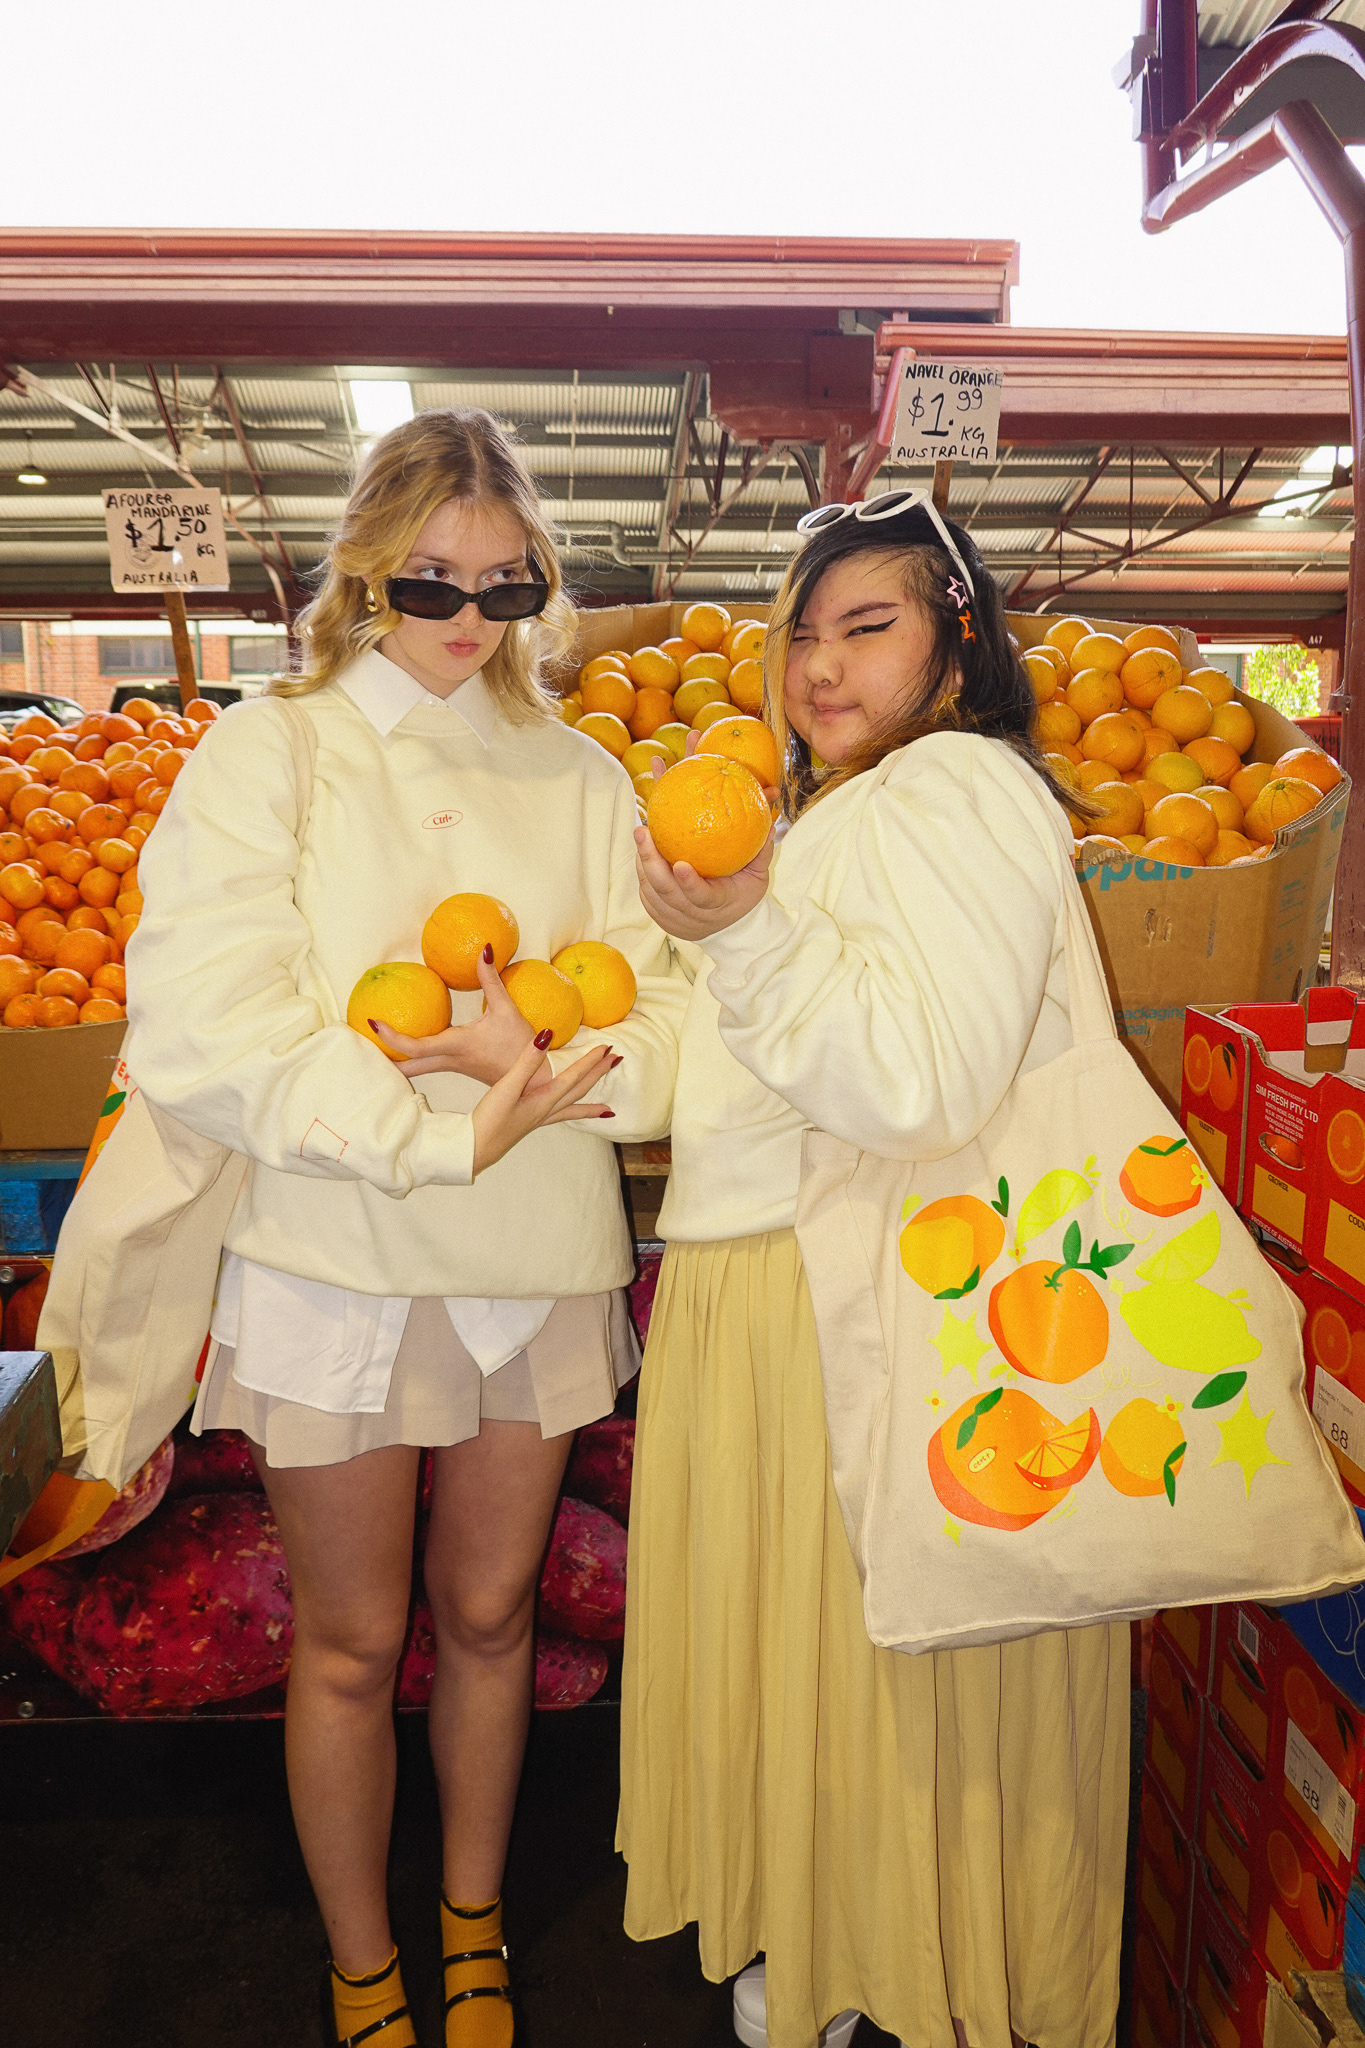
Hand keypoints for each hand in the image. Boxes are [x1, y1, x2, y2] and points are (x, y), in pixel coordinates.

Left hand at [373, 947, 533, 1079]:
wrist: (532, 1082)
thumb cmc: (521, 1046)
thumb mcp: (507, 1009)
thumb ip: (491, 980)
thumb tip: (483, 950)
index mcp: (457, 1046)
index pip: (415, 1047)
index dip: (392, 1037)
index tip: (374, 1022)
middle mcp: (450, 1059)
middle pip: (407, 1066)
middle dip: (382, 1058)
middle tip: (360, 1043)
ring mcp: (452, 1066)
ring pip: (415, 1068)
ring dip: (395, 1060)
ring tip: (374, 1044)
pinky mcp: (457, 1067)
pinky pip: (427, 1064)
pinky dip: (411, 1058)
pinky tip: (406, 1046)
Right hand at [471, 1030, 616, 1174]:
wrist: (475, 1149)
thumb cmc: (489, 1119)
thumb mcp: (507, 1086)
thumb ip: (526, 1062)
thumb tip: (546, 1037)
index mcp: (544, 1100)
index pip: (575, 1076)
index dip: (591, 1061)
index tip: (607, 1046)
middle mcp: (547, 1110)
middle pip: (580, 1090)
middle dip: (599, 1074)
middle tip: (617, 1060)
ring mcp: (539, 1119)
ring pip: (573, 1108)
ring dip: (591, 1104)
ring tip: (609, 1109)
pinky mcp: (529, 1123)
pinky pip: (560, 1118)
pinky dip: (572, 1117)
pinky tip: (568, 1115)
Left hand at [634, 819, 774, 940]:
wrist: (729, 930)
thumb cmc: (743, 896)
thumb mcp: (758, 877)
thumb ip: (761, 853)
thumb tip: (769, 825)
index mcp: (720, 904)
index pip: (702, 897)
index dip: (690, 883)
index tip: (679, 863)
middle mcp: (695, 916)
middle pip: (667, 892)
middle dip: (651, 861)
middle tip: (643, 832)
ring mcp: (676, 920)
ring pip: (652, 894)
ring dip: (642, 864)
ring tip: (641, 836)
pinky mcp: (663, 920)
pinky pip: (647, 897)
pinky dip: (642, 875)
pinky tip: (641, 853)